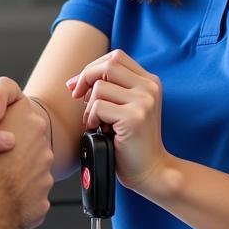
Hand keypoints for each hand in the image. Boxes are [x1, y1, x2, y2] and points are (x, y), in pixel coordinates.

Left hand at [67, 49, 167, 194]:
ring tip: (95, 121)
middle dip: (85, 78)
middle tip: (77, 96)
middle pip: (107, 65)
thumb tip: (77, 80)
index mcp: (149, 82)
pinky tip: (98, 129)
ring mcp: (144, 101)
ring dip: (89, 105)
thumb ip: (112, 89)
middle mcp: (149, 87)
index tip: (79, 84)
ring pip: (99, 87)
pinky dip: (91, 119)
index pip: (116, 57)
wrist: (151, 170)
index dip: (93, 67)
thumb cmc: (132, 141)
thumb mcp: (127, 107)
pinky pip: (98, 107)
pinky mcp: (134, 117)